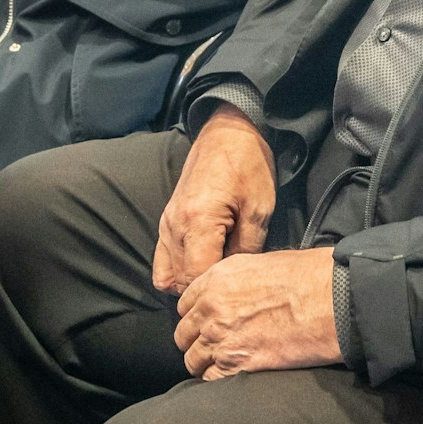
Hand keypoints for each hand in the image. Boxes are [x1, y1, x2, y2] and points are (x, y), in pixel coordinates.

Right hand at [152, 106, 276, 294]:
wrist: (230, 132)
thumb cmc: (249, 167)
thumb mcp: (259, 210)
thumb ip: (246, 250)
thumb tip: (235, 278)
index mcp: (198, 222)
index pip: (197, 279)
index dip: (216, 291)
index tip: (236, 289)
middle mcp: (175, 226)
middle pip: (179, 282)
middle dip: (203, 290)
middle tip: (230, 285)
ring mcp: (166, 223)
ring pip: (167, 275)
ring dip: (190, 281)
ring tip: (217, 275)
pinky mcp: (166, 219)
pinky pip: (163, 259)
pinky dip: (177, 270)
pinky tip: (202, 264)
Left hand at [173, 248, 340, 379]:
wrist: (331, 300)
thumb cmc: (309, 276)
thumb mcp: (263, 263)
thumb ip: (237, 281)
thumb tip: (235, 294)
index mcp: (216, 279)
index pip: (185, 304)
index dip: (196, 315)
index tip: (206, 322)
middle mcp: (211, 308)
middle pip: (184, 334)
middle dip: (197, 341)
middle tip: (215, 345)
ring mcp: (220, 339)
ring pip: (193, 360)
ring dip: (206, 363)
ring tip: (226, 363)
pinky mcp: (237, 365)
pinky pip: (210, 380)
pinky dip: (218, 380)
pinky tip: (234, 375)